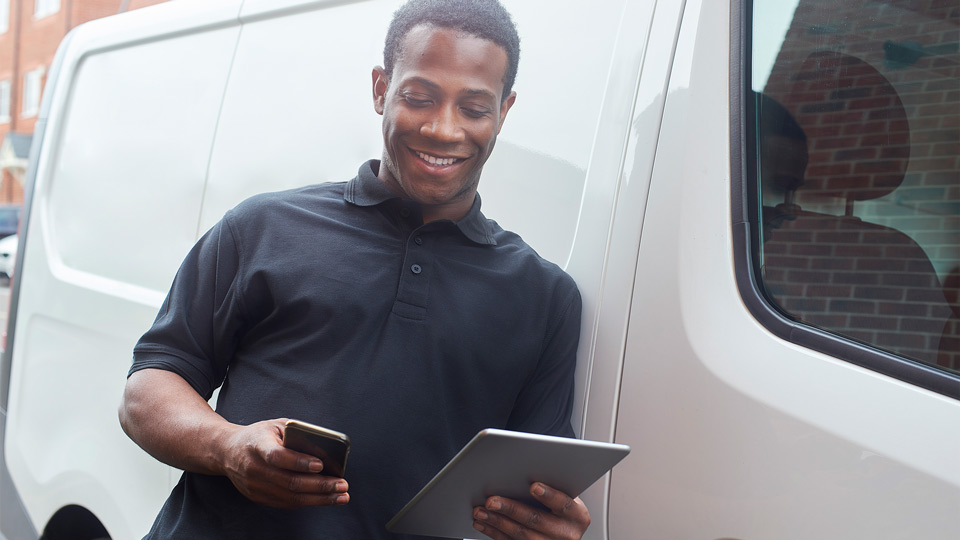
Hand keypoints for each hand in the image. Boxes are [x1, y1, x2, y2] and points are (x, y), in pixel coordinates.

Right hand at [217, 418, 349, 507]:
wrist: (227, 452)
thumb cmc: (259, 436)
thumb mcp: (276, 426)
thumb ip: (297, 434)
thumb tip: (325, 450)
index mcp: (257, 445)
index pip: (278, 456)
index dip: (299, 462)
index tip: (320, 465)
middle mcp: (253, 468)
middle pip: (289, 481)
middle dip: (320, 485)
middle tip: (342, 484)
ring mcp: (254, 486)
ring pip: (290, 497)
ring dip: (319, 498)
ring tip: (341, 496)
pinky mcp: (257, 497)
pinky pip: (286, 503)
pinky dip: (308, 502)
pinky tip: (325, 499)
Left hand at [472, 482, 590, 539]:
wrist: (564, 531)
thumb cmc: (562, 508)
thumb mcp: (565, 496)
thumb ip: (552, 486)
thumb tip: (524, 471)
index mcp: (578, 516)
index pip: (564, 504)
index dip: (549, 495)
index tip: (533, 486)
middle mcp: (566, 534)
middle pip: (536, 520)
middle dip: (511, 509)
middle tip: (491, 500)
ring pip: (521, 535)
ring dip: (497, 522)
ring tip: (481, 511)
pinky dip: (495, 533)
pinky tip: (484, 524)